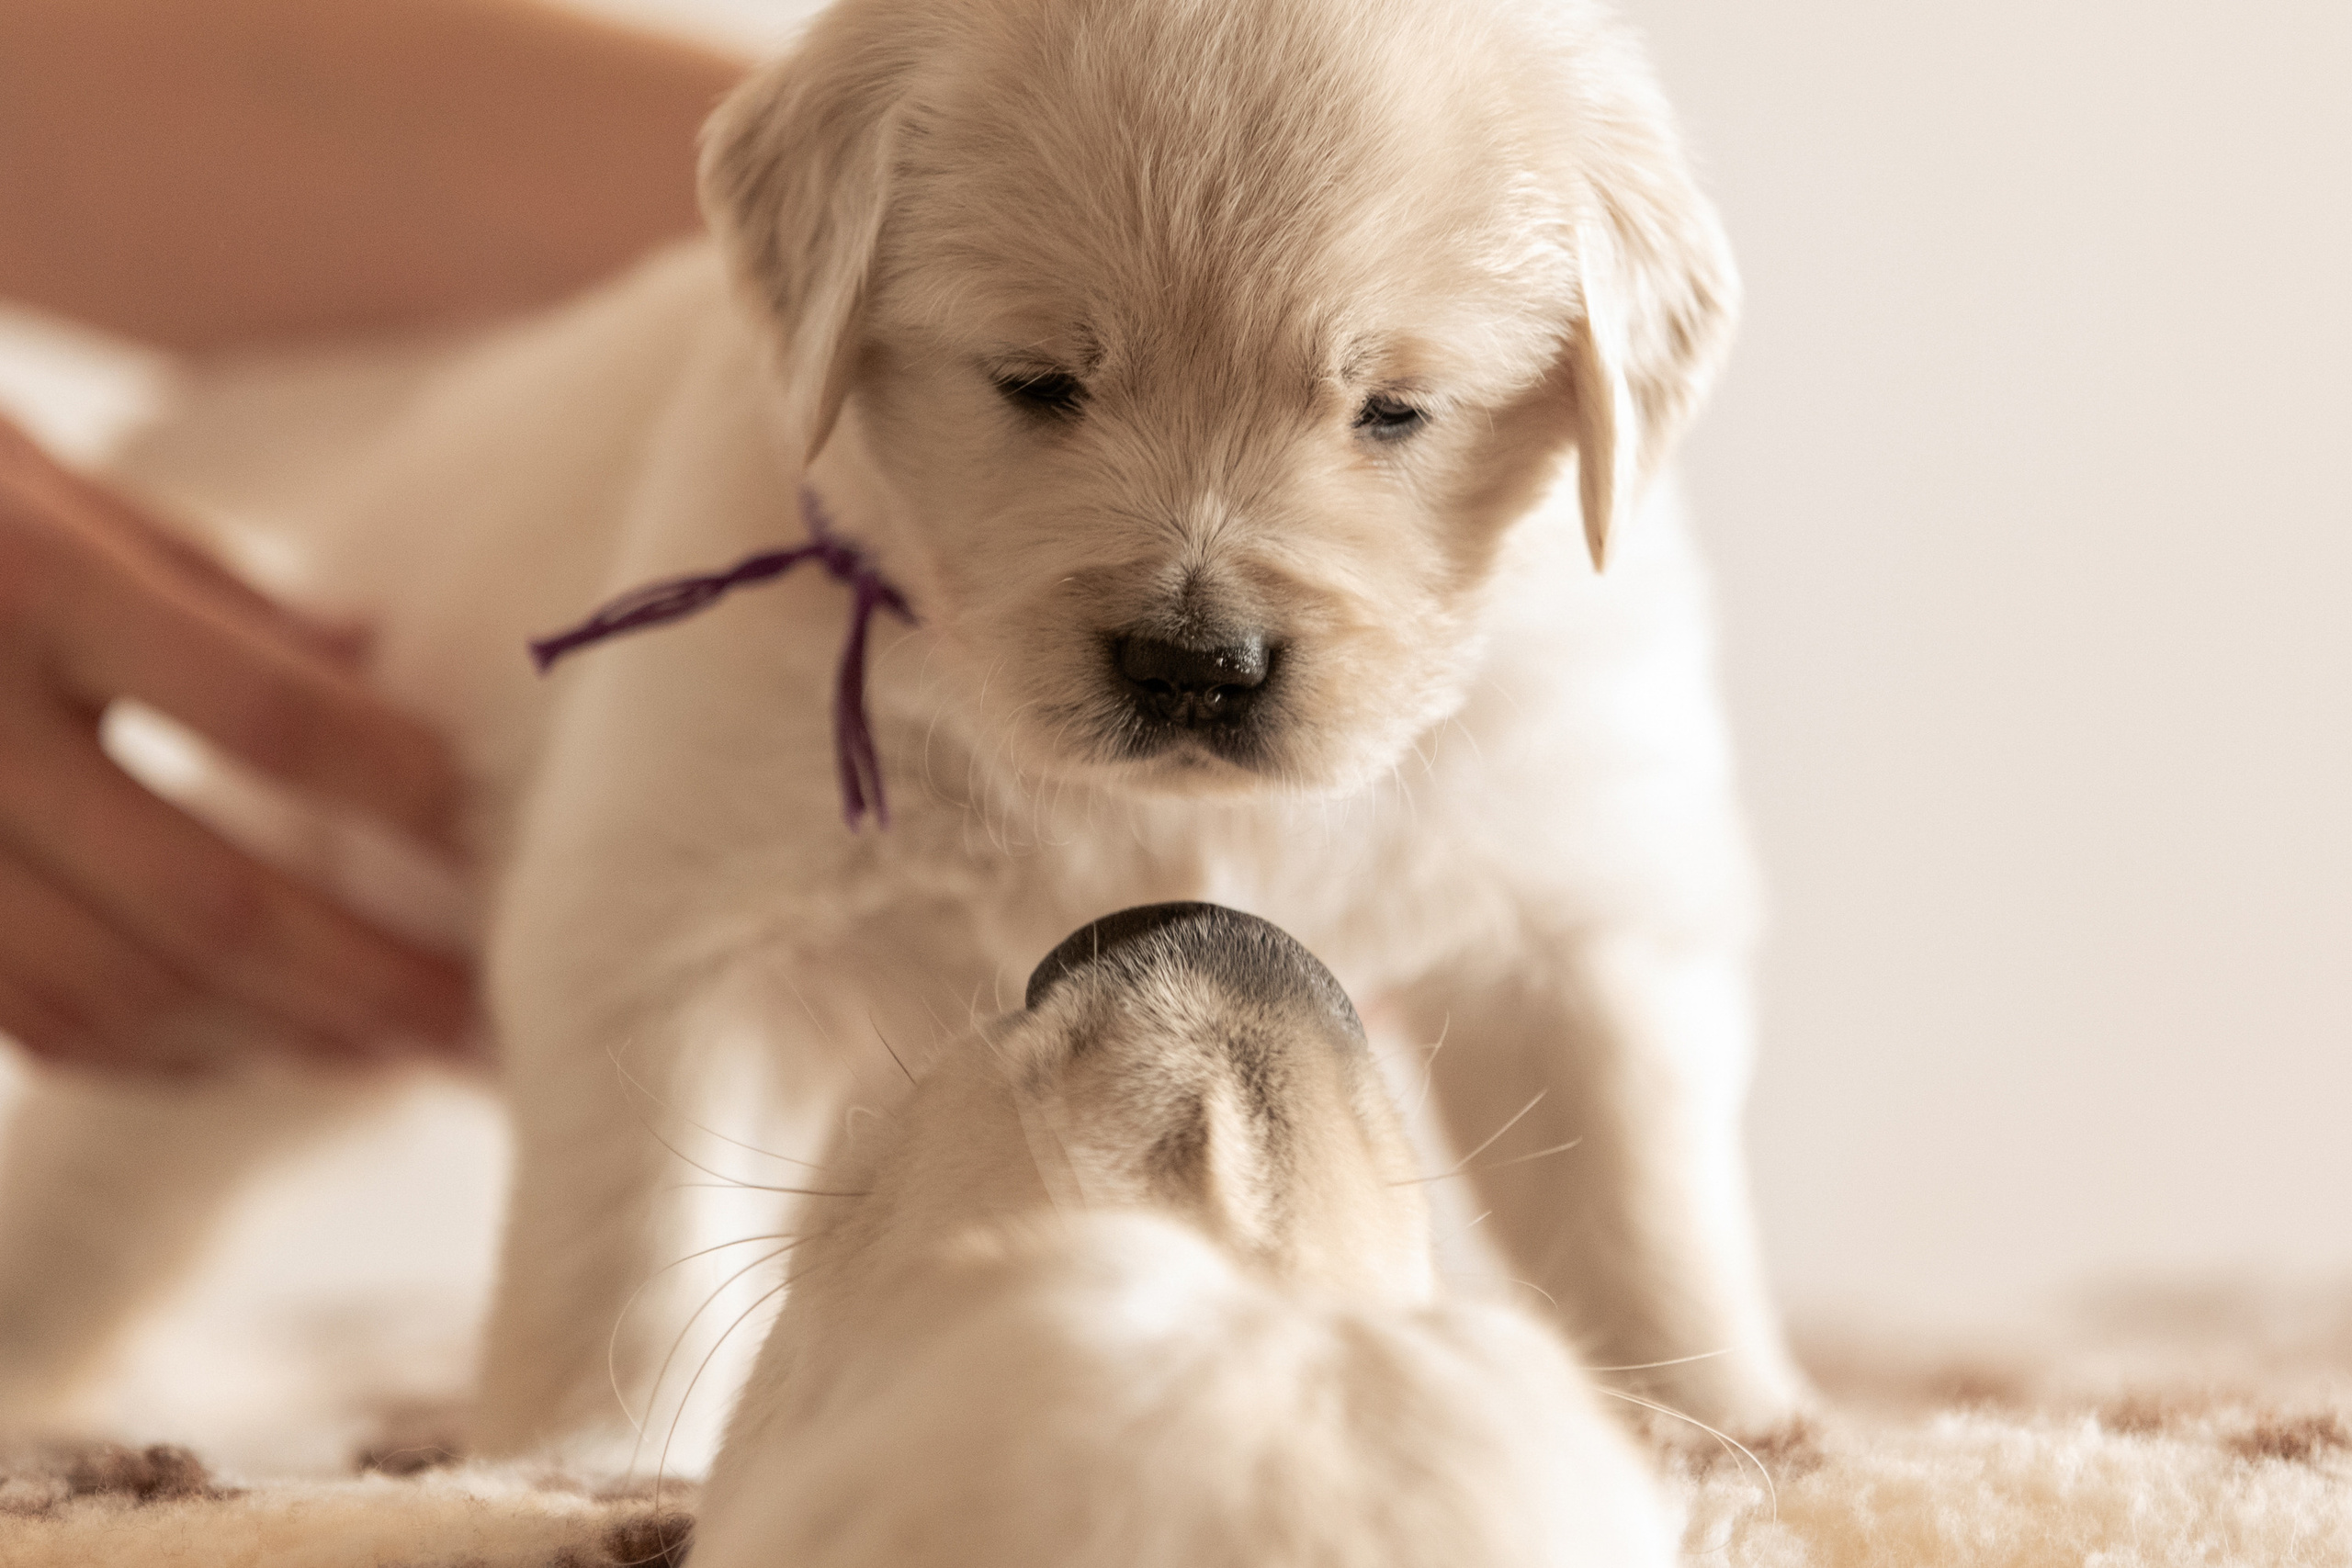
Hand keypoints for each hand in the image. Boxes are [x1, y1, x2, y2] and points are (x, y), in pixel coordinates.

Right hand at [0, 414, 473, 1073]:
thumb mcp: (42, 479)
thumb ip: (203, 583)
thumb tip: (371, 652)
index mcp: (24, 576)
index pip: (266, 718)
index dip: (399, 790)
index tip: (489, 827)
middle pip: (207, 900)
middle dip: (366, 977)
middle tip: (486, 1020)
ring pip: (108, 995)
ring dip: (270, 1042)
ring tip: (387, 1050)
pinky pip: (20, 1019)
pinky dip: (150, 1053)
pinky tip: (244, 1048)